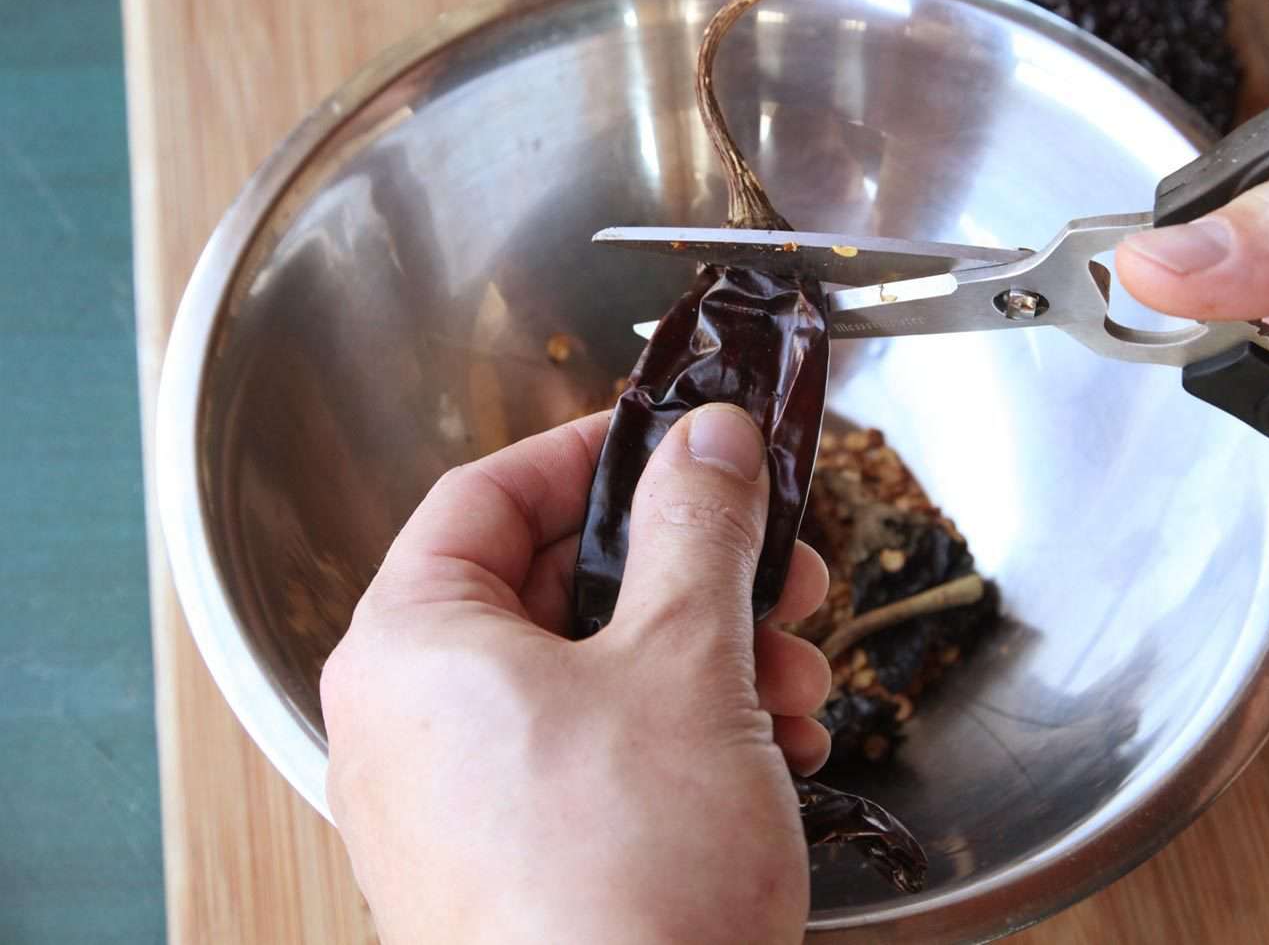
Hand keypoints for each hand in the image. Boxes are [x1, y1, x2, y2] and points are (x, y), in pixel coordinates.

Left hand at [320, 404, 832, 943]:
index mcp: (413, 645)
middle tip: (775, 568)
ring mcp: (461, 800)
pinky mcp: (517, 860)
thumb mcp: (685, 664)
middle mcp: (416, 721)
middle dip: (690, 573)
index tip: (676, 443)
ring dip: (711, 658)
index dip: (592, 453)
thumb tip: (709, 440)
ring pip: (595, 674)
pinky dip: (687, 734)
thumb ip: (698, 528)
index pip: (486, 494)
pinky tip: (774, 748)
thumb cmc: (625, 884)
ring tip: (796, 680)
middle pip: (558, 585)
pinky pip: (599, 756)